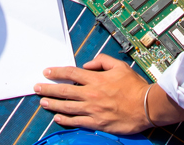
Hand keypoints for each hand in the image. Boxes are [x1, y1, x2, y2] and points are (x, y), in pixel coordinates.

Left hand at [35, 54, 179, 132]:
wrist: (146, 106)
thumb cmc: (135, 87)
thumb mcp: (120, 66)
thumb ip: (102, 61)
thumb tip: (88, 65)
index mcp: (96, 79)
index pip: (71, 74)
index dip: (56, 73)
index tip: (46, 72)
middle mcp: (91, 94)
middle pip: (64, 91)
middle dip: (48, 89)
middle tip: (37, 88)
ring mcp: (93, 109)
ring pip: (67, 107)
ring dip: (53, 105)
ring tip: (42, 102)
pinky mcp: (97, 122)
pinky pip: (77, 121)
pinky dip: (65, 120)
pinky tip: (57, 118)